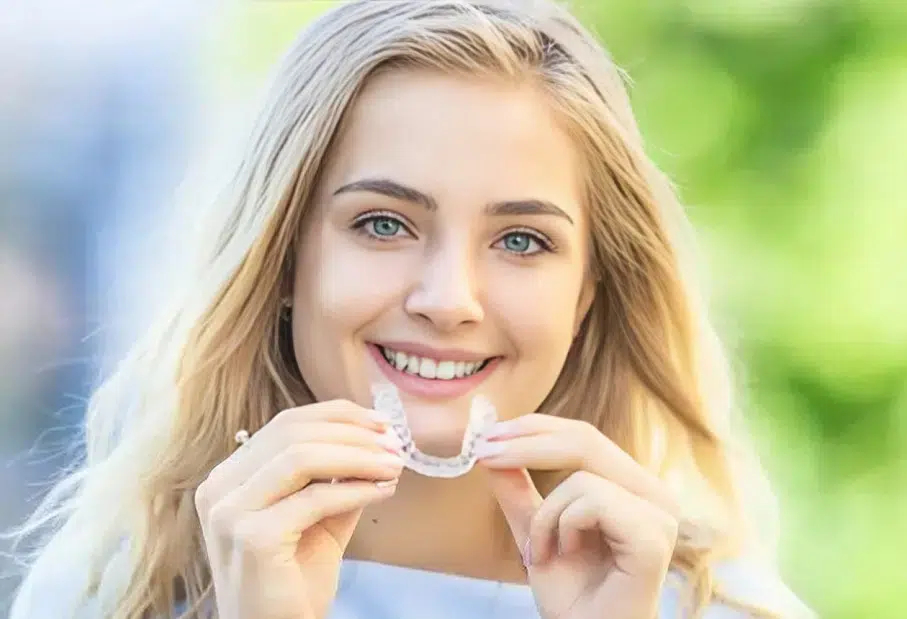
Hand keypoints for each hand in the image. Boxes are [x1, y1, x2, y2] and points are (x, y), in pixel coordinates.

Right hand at [194, 400, 404, 618]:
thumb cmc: (293, 580)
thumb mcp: (319, 517)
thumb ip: (337, 478)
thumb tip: (378, 441)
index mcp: (230, 477)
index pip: (286, 424)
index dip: (338, 416)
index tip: (382, 423)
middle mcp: (220, 488)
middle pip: (293, 433)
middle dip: (354, 433)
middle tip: (396, 444)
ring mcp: (230, 512)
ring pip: (302, 457)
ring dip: (359, 456)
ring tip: (394, 465)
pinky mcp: (252, 537)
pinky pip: (315, 498)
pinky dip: (356, 489)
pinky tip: (383, 491)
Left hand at [477, 414, 679, 618]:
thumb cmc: (572, 598)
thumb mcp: (534, 531)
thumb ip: (518, 491)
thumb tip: (491, 446)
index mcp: (632, 487)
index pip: (584, 437)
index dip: (535, 428)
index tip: (489, 434)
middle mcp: (653, 495)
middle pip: (586, 440)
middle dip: (527, 443)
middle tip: (485, 453)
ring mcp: (659, 515)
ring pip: (582, 475)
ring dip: (545, 514)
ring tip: (542, 551)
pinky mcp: (653, 536)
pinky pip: (593, 501)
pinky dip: (564, 526)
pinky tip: (566, 554)